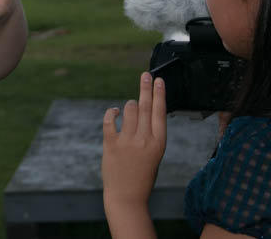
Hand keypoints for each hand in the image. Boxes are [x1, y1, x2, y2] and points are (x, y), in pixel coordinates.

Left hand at [102, 73, 166, 213]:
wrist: (127, 196)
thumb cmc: (142, 175)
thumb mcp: (154, 154)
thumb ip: (149, 134)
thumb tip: (139, 110)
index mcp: (159, 143)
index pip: (160, 112)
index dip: (159, 94)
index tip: (159, 80)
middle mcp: (144, 140)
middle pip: (145, 106)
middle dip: (146, 88)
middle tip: (145, 75)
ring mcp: (127, 141)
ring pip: (128, 110)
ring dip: (128, 105)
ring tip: (130, 106)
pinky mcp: (111, 144)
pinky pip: (110, 120)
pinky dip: (111, 113)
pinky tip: (114, 111)